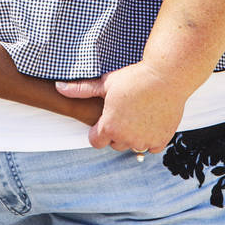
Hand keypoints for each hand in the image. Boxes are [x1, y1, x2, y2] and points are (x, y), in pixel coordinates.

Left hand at [57, 61, 187, 152]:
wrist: (166, 77)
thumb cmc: (134, 78)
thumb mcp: (105, 83)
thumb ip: (81, 90)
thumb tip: (58, 87)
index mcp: (109, 127)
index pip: (95, 142)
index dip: (98, 130)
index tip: (104, 119)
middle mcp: (126, 139)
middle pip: (114, 143)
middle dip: (116, 132)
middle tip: (122, 112)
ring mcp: (144, 141)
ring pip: (133, 146)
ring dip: (133, 135)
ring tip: (136, 114)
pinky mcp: (161, 140)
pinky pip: (151, 147)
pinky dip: (150, 137)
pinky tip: (149, 121)